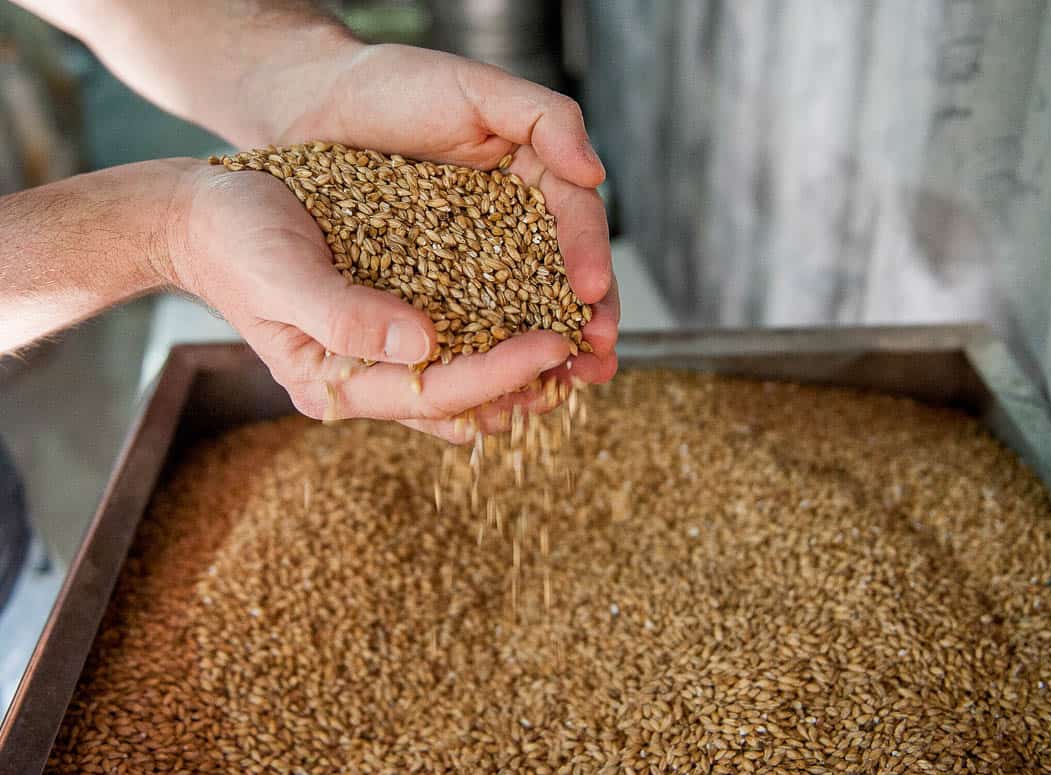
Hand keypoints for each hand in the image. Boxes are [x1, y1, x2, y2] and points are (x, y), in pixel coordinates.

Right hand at [168, 162, 593, 441]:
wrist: (207, 215)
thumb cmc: (235, 239)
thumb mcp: (281, 271)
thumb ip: (344, 314)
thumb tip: (422, 344)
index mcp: (335, 383)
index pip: (433, 392)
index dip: (496, 372)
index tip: (553, 346)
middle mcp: (364, 381)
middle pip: (461, 399)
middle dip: (527, 383)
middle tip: (589, 361)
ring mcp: (380, 357)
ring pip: (466, 378)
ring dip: (524, 369)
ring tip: (583, 350)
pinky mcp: (393, 327)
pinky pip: (457, 345)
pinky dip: (500, 338)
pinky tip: (543, 320)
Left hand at [261, 43, 618, 385]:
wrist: (312, 107)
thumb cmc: (395, 86)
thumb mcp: (475, 88)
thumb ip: (542, 117)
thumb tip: (596, 173)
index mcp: (535, 178)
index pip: (577, 221)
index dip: (589, 257)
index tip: (591, 292)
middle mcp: (512, 225)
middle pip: (561, 278)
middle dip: (584, 321)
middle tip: (598, 355)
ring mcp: (474, 260)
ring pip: (520, 312)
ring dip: (546, 353)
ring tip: (561, 388)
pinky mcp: (432, 288)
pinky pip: (467, 326)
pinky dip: (486, 358)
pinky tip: (500, 391)